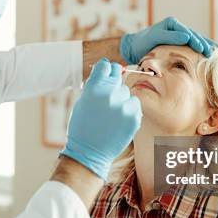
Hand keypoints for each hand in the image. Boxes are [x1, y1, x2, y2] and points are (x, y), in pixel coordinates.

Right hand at [60, 58, 141, 180]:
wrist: (90, 151)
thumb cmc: (83, 125)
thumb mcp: (83, 101)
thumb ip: (96, 84)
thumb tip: (108, 68)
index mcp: (93, 88)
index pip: (106, 65)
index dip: (106, 69)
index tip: (106, 74)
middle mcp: (109, 94)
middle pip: (118, 77)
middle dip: (113, 85)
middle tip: (107, 100)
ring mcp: (123, 106)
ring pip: (127, 92)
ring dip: (121, 99)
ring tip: (111, 114)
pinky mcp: (134, 117)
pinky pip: (134, 104)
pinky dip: (129, 109)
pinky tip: (119, 119)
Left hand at [120, 16, 217, 64]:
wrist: (135, 47)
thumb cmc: (143, 42)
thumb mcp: (154, 37)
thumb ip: (169, 36)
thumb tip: (187, 37)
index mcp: (173, 24)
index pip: (188, 33)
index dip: (196, 41)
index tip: (201, 49)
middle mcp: (178, 28)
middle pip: (196, 36)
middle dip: (205, 45)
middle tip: (213, 54)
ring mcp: (180, 36)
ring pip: (198, 41)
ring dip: (209, 47)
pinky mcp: (180, 44)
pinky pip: (194, 46)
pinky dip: (204, 50)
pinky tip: (214, 54)